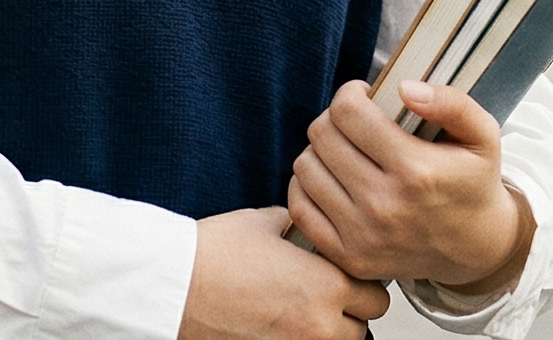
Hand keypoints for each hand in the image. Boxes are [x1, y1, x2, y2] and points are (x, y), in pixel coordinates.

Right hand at [178, 207, 389, 339]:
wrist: (176, 286)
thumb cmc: (213, 255)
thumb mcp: (263, 223)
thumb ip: (296, 225)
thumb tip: (307, 226)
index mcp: (324, 284)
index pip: (377, 296)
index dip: (364, 281)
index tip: (349, 273)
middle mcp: (318, 324)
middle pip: (364, 329)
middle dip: (351, 310)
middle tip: (328, 292)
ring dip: (330, 329)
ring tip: (303, 309)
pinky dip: (300, 337)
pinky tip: (280, 321)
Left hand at [287, 80, 534, 292]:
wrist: (477, 249)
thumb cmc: (473, 183)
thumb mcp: (482, 136)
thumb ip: (452, 103)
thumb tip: (405, 88)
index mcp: (416, 171)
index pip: (348, 112)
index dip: (351, 94)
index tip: (365, 98)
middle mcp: (385, 206)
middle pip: (322, 135)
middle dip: (335, 118)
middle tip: (355, 123)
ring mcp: (364, 236)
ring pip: (306, 166)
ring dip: (320, 150)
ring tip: (346, 151)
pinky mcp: (349, 257)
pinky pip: (299, 207)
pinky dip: (307, 186)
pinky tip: (332, 178)